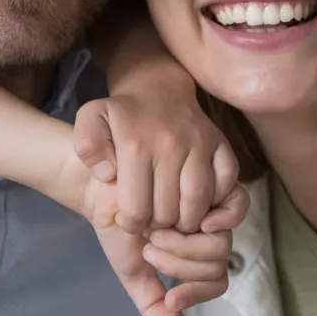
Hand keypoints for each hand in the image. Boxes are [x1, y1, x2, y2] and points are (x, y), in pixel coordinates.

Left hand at [73, 76, 240, 236]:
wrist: (158, 88)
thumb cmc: (122, 113)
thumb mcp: (91, 120)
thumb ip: (88, 147)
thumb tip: (107, 175)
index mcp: (136, 146)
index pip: (137, 208)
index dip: (132, 224)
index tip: (129, 221)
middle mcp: (171, 146)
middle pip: (169, 210)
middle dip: (159, 227)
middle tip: (152, 224)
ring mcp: (200, 144)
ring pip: (199, 201)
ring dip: (187, 221)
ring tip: (174, 221)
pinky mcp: (221, 144)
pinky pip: (228, 182)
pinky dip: (217, 199)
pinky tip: (199, 203)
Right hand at [94, 194, 246, 315]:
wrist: (102, 190)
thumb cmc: (120, 228)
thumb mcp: (133, 272)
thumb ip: (152, 303)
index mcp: (196, 253)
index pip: (215, 282)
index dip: (196, 295)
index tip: (170, 300)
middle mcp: (209, 232)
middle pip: (218, 265)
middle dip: (181, 266)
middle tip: (150, 250)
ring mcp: (213, 208)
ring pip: (221, 245)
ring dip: (184, 247)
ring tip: (153, 233)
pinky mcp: (214, 183)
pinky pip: (234, 208)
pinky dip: (213, 219)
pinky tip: (184, 219)